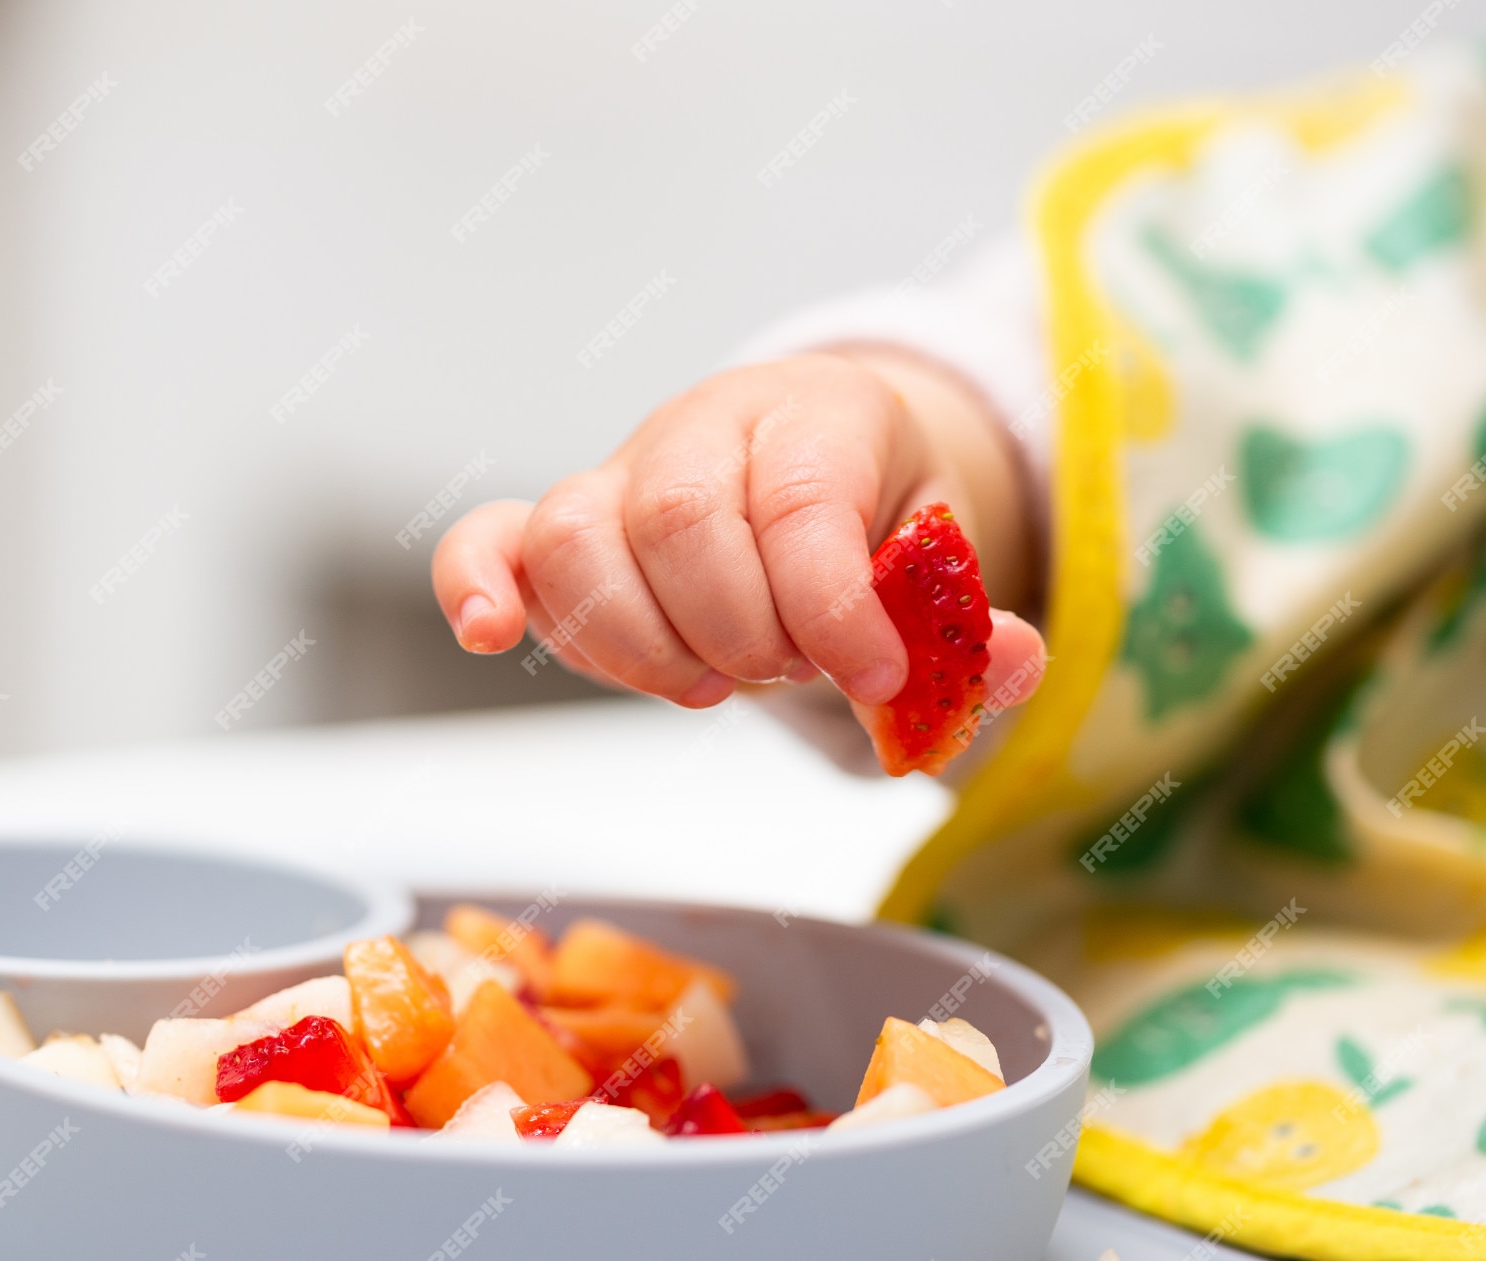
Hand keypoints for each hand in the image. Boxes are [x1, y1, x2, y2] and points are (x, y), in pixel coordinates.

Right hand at [430, 350, 1046, 722]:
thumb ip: (969, 619)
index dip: (832, 605)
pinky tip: (492, 636)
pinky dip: (477, 585)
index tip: (873, 677)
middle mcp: (705, 425)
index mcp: (818, 413)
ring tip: (709, 684)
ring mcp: (620, 472)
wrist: (812, 466)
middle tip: (787, 672)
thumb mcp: (945, 560)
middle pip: (683, 520)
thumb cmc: (874, 520)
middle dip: (741, 630)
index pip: (800, 499)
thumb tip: (1008, 664)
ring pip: (580, 539)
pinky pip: (490, 538)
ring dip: (642, 644)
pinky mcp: (559, 527)